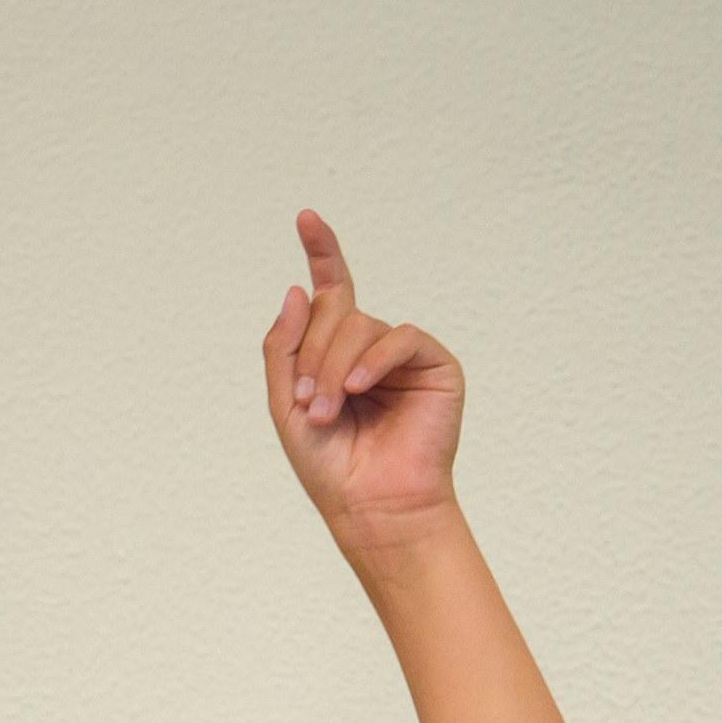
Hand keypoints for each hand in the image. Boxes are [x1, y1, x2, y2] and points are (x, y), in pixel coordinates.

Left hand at [264, 209, 463, 552]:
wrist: (371, 505)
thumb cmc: (330, 464)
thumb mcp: (285, 403)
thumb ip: (284, 347)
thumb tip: (299, 289)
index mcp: (338, 353)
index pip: (332, 292)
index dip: (322, 253)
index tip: (306, 217)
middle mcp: (372, 347)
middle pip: (334, 312)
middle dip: (312, 355)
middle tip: (308, 403)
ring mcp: (405, 354)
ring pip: (360, 325)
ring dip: (334, 366)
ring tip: (328, 410)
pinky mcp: (436, 365)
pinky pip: (400, 337)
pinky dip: (374, 359)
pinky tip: (360, 388)